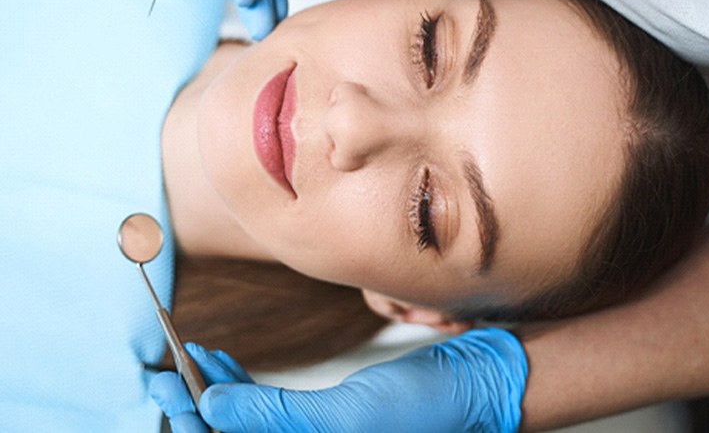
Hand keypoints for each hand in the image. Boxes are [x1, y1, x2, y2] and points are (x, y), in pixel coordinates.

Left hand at [150, 328, 526, 432]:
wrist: (473, 384)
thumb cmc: (422, 410)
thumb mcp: (345, 417)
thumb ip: (275, 417)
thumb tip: (211, 406)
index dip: (190, 427)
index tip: (163, 392)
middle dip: (190, 410)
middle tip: (158, 376)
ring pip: (244, 420)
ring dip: (210, 390)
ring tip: (183, 359)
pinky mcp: (320, 414)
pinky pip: (268, 404)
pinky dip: (240, 381)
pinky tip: (219, 359)